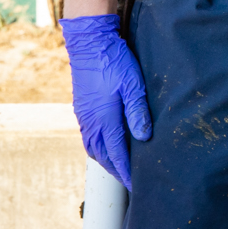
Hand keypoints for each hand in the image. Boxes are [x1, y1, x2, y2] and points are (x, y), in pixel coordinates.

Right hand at [61, 14, 151, 190]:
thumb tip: (144, 138)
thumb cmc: (114, 62)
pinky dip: (98, 147)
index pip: (116, 154)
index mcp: (104, 119)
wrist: (90, 44)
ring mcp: (84, 116)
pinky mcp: (82, 109)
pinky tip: (107, 146)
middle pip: (103, 155)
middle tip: (130, 181)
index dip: (126, 171)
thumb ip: (138, 111)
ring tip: (120, 168)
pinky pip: (89, 137)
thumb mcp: (133, 84)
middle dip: (116, 170)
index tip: (136, 184)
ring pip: (93, 148)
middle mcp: (91, 122)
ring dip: (106, 160)